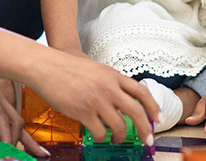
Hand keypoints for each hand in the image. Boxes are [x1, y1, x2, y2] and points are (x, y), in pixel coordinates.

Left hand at [0, 66, 46, 156]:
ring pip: (18, 118)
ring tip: (39, 152)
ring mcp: (0, 96)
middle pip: (16, 121)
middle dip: (25, 140)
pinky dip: (20, 128)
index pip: (1, 120)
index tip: (8, 153)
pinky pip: (12, 114)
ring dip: (27, 135)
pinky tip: (24, 138)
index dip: (7, 137)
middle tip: (35, 157)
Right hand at [25, 51, 159, 145]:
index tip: (159, 119)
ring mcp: (96, 100)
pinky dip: (101, 137)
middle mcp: (108, 87)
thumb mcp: (95, 69)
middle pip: (136, 112)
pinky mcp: (82, 112)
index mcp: (113, 75)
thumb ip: (109, 81)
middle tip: (147, 140)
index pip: (141, 92)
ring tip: (116, 139)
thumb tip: (121, 98)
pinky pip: (99, 132)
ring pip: (119, 126)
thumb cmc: (67, 66)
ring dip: (120, 137)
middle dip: (145, 129)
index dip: (153, 107)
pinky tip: (97, 136)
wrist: (46, 66)